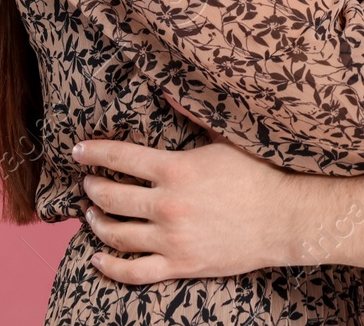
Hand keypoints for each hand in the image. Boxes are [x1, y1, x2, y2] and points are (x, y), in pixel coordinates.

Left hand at [75, 94, 363, 284]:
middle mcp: (168, 204)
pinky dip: (110, 266)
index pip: (120, 157)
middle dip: (93, 188)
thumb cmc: (257, 175)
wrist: (285, 218)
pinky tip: (98, 258)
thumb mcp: (224, 139)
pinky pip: (134, 271)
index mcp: (175, 169)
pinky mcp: (181, 264)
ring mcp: (172, 238)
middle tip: (87, 183)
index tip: (78, 151)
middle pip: (112, 196)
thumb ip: (192, 116)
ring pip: (117, 233)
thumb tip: (169, 92)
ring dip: (97, 222)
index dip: (93, 153)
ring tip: (91, 214)